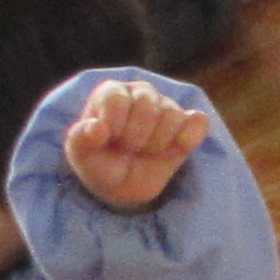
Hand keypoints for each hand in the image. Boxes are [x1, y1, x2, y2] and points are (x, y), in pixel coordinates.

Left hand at [61, 75, 209, 209]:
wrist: (124, 186)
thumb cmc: (100, 164)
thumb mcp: (80, 155)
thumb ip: (80, 139)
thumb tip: (96, 127)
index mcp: (111, 93)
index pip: (117, 98)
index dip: (115, 124)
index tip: (110, 141)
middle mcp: (140, 93)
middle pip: (148, 104)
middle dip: (137, 136)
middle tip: (130, 149)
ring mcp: (167, 106)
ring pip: (173, 115)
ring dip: (158, 142)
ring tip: (147, 152)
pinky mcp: (189, 123)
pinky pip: (198, 122)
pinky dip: (189, 137)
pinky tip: (176, 149)